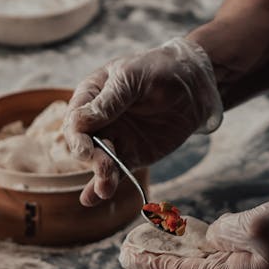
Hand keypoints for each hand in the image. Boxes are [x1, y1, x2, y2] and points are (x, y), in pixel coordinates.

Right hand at [63, 37, 222, 205]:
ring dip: (99, 176)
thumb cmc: (160, 70)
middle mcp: (98, 120)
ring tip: (106, 187)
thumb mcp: (132, 77)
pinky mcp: (132, 155)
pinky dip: (102, 186)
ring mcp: (115, 139)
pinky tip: (92, 199)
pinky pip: (115, 172)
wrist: (194, 84)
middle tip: (104, 166)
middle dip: (91, 158)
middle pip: (83, 145)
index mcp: (91, 96)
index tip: (86, 149)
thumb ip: (109, 101)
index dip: (77, 136)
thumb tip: (79, 122)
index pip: (74, 119)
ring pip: (98, 162)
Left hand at [119, 200, 268, 268]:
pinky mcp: (259, 262)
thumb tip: (214, 234)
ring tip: (151, 237)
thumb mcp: (261, 226)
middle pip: (187, 267)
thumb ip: (226, 229)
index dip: (151, 260)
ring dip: (178, 248)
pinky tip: (190, 234)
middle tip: (127, 247)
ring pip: (204, 259)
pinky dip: (202, 243)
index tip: (124, 255)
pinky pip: (222, 253)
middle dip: (158, 255)